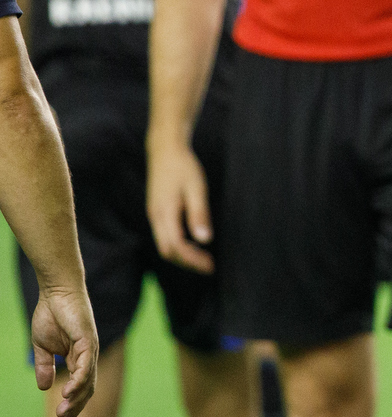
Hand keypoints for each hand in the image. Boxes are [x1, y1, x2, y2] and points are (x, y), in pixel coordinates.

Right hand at [32, 284, 96, 416]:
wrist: (56, 293)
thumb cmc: (51, 316)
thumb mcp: (43, 347)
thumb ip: (45, 366)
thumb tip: (45, 387)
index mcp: (78, 359)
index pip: (79, 387)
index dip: (72, 404)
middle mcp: (88, 356)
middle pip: (87, 388)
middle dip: (75, 406)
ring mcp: (90, 348)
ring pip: (88, 379)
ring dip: (76, 397)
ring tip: (63, 411)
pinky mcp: (88, 340)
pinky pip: (86, 364)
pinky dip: (79, 379)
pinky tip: (69, 391)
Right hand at [146, 142, 213, 272]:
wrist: (165, 149)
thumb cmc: (184, 166)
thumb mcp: (196, 188)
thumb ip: (199, 213)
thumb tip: (205, 240)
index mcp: (164, 213)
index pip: (176, 247)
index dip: (193, 260)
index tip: (211, 265)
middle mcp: (155, 217)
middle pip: (167, 251)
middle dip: (187, 262)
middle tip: (209, 267)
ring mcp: (154, 215)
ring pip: (164, 245)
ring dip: (182, 256)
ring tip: (204, 259)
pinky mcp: (156, 211)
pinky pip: (164, 236)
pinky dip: (178, 246)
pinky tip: (194, 244)